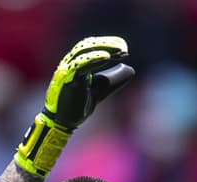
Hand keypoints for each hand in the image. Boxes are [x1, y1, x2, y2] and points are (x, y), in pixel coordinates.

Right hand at [15, 36, 133, 177]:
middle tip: (123, 47)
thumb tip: (130, 69)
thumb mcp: (102, 88)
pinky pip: (79, 65)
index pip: (92, 48)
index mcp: (77, 63)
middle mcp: (70, 63)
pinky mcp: (68, 79)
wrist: (65, 121)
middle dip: (106, 44)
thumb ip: (114, 79)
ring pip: (83, 52)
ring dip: (102, 48)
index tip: (124, 48)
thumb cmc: (79, 104)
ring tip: (118, 50)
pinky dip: (93, 58)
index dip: (108, 44)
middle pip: (88, 46)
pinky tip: (106, 57)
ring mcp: (67, 70)